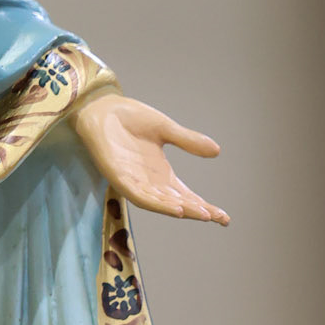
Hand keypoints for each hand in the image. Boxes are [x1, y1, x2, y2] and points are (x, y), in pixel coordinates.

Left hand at [71, 94, 228, 224]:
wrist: (100, 107)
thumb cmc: (129, 118)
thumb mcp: (165, 129)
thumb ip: (187, 141)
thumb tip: (217, 151)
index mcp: (161, 174)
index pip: (186, 196)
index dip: (204, 207)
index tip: (224, 218)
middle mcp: (149, 182)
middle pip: (177, 203)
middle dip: (197, 211)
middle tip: (218, 218)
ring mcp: (133, 181)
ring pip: (160, 203)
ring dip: (179, 209)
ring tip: (200, 214)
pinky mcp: (118, 177)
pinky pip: (139, 195)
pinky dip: (157, 203)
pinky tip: (174, 207)